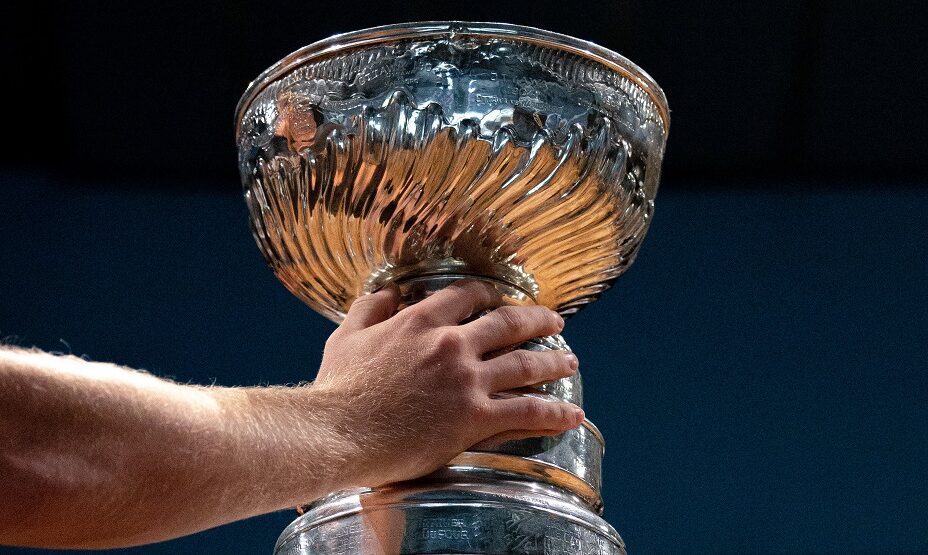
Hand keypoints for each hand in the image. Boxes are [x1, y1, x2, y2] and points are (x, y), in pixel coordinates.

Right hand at [311, 280, 583, 487]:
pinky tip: (571, 414)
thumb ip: (370, 308)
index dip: (489, 294)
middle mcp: (451, 344)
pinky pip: (526, 411)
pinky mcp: (475, 417)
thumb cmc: (337, 390)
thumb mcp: (346, 336)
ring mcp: (466, 380)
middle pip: (507, 324)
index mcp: (420, 321)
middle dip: (536, 320)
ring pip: (525, 364)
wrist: (337, 433)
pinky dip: (554, 412)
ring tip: (570, 363)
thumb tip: (389, 290)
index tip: (500, 298)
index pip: (466, 296)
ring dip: (554, 362)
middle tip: (554, 322)